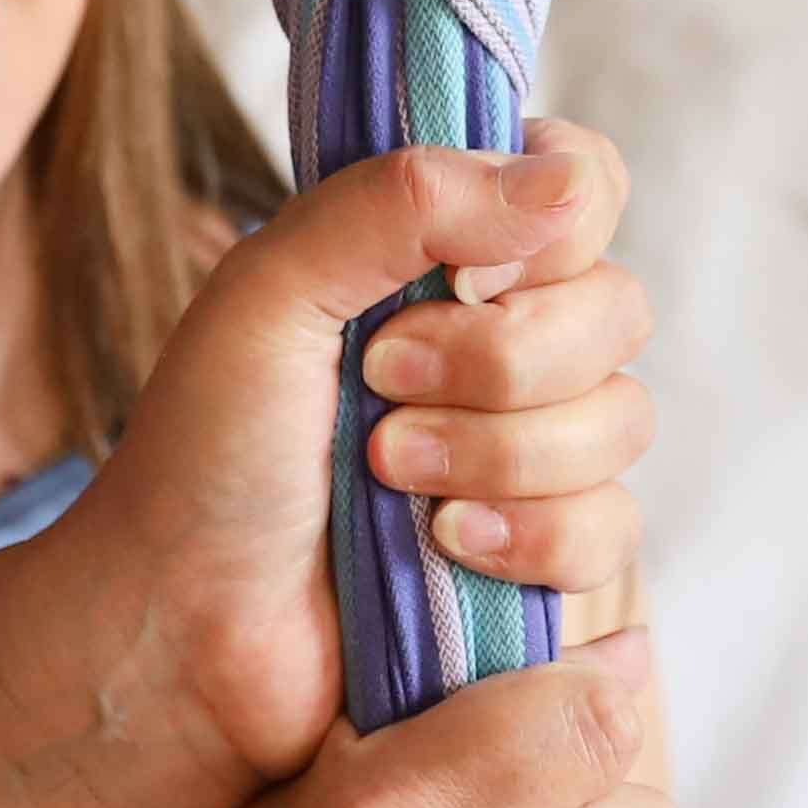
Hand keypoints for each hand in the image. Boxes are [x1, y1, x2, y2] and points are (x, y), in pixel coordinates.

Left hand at [25, 120, 654, 796]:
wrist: (184, 625)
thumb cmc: (207, 451)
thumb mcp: (270, 289)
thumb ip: (399, 202)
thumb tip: (563, 182)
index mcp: (437, 253)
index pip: (581, 182)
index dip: (555, 221)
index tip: (464, 272)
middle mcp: (498, 339)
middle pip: (617, 307)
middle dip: (500, 357)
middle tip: (378, 386)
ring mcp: (525, 448)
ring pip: (623, 420)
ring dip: (498, 452)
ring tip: (387, 474)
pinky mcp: (539, 553)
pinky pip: (612, 527)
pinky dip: (529, 536)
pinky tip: (447, 546)